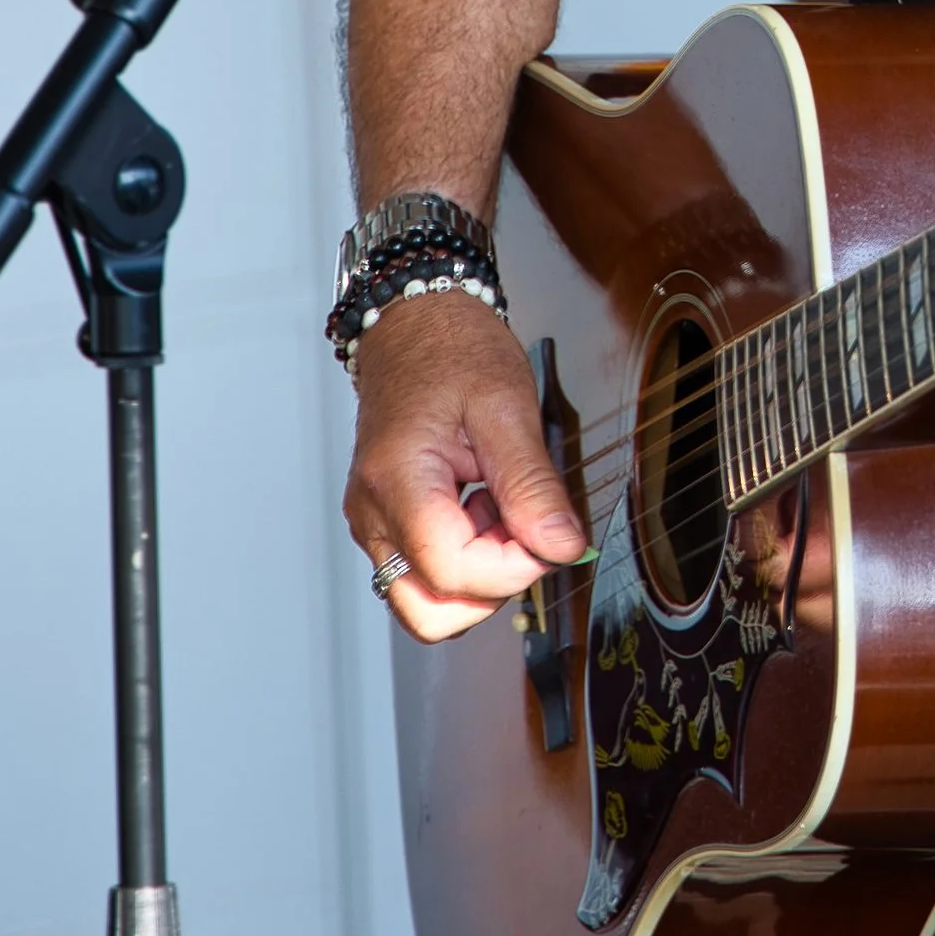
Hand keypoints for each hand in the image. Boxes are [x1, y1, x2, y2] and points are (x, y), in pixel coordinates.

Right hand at [342, 289, 586, 642]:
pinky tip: (484, 507)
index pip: (453, 573)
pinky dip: (463, 558)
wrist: (415, 324)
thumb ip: (533, 484)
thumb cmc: (453, 351)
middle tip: (523, 526)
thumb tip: (562, 546)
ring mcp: (373, 524)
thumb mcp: (508, 406)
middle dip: (491, 585)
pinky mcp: (384, 524)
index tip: (549, 533)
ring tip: (501, 508)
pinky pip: (423, 573)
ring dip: (478, 574)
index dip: (513, 567)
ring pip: (426, 601)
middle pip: (431, 611)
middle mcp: (372, 515)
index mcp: (398, 482)